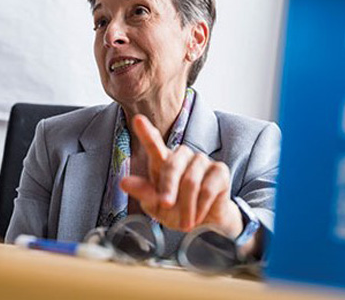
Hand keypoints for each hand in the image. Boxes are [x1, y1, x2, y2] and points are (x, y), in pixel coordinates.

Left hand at [120, 114, 242, 235]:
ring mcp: (202, 160)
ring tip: (186, 221)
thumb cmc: (176, 211)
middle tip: (166, 207)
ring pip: (190, 182)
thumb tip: (124, 182)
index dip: (146, 132)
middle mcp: (183, 155)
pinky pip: (207, 189)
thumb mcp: (155, 205)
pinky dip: (201, 207)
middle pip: (172, 166)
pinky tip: (199, 214)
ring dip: (186, 206)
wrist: (204, 224)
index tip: (138, 120)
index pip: (154, 144)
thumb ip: (143, 191)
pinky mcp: (220, 170)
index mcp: (163, 161)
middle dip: (168, 190)